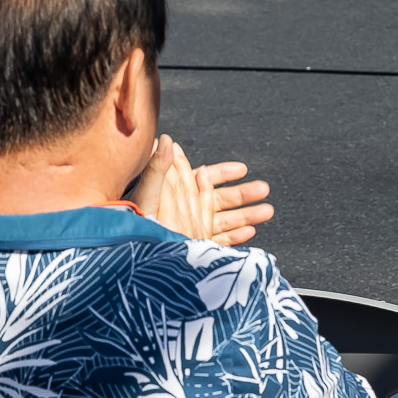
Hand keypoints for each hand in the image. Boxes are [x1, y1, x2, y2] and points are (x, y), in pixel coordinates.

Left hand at [131, 136, 274, 244]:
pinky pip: (216, 242)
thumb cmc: (131, 225)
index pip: (202, 179)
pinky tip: (250, 233)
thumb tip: (165, 140)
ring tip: (267, 211)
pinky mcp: (192, 249)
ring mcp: (189, 233)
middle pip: (219, 200)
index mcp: (174, 196)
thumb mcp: (146, 194)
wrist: (130, 257)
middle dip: (242, 195)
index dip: (223, 173)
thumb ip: (158, 169)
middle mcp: (184, 213)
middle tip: (264, 189)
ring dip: (245, 215)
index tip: (242, 169)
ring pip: (223, 221)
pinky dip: (233, 238)